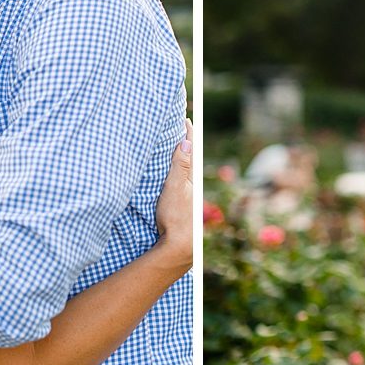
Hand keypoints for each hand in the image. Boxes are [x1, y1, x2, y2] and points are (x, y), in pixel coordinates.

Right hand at [152, 129, 195, 273]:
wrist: (180, 247)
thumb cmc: (176, 218)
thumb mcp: (175, 188)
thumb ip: (181, 165)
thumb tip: (187, 141)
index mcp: (193, 176)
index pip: (191, 148)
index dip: (188, 132)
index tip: (186, 117)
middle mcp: (193, 183)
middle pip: (190, 156)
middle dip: (185, 140)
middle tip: (180, 125)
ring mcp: (188, 193)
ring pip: (186, 168)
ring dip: (181, 154)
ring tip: (175, 142)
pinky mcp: (182, 203)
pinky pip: (180, 180)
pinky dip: (176, 170)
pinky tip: (171, 172)